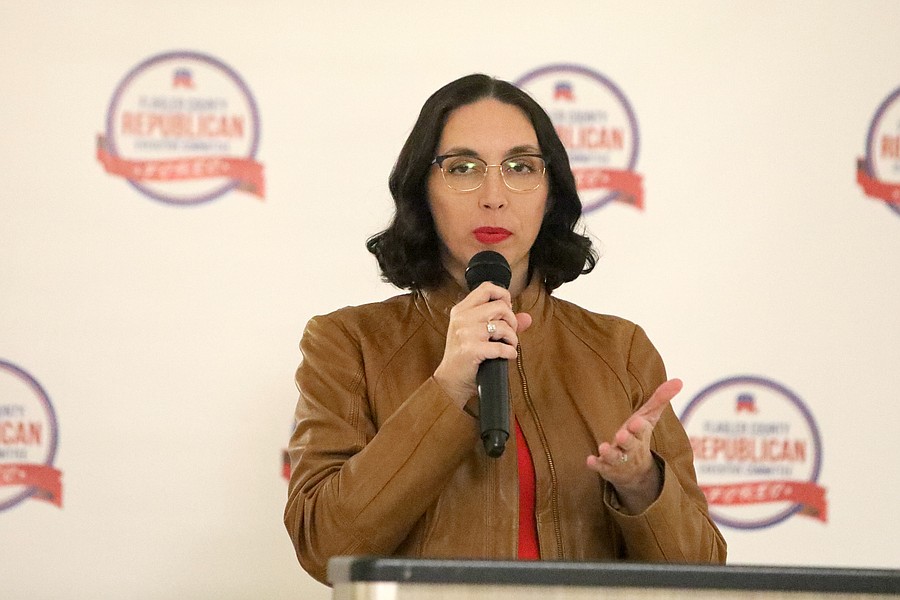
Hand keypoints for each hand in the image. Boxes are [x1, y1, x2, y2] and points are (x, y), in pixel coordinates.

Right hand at [433, 282, 532, 407]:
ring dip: (512, 338)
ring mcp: (465, 333)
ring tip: (509, 345)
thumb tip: (527, 318)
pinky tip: (508, 355)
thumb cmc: (465, 357)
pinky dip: (510, 352)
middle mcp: (462, 318)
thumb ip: (502, 323)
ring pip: (503, 326)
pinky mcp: (471, 350)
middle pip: (500, 306)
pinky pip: (501, 346)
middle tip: (510, 333)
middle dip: (512, 321)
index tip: (507, 310)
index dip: (503, 296)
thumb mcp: (478, 334)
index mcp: (461, 310)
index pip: (486, 288)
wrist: (450, 380)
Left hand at [585, 378, 683, 513]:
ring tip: (603, 447)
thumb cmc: (639, 436)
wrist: (636, 472)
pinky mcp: (607, 468)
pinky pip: (601, 467)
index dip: (639, 427)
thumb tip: (679, 381)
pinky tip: (589, 460)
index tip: (637, 421)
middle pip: (630, 445)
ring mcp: (619, 460)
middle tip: (621, 435)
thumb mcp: (648, 418)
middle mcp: (631, 448)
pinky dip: (596, 464)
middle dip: (626, 440)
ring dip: (609, 453)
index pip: (642, 430)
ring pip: (615, 458)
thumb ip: (660, 399)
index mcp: (640, 435)